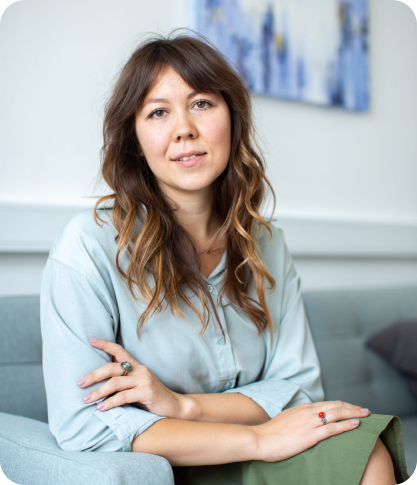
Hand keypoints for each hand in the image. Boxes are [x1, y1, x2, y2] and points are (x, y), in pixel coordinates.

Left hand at [77, 338, 192, 418]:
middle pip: (112, 367)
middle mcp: (140, 370)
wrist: (175, 407)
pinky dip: (110, 402)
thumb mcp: (137, 386)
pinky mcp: (147, 392)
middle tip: (79, 383)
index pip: (119, 351)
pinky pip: (124, 396)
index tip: (90, 340)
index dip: (105, 345)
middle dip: (94, 374)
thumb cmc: (152, 398)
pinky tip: (101, 408)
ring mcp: (144, 380)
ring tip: (86, 399)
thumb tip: (99, 384)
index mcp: (137, 366)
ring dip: (98, 391)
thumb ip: (124, 382)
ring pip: (115, 382)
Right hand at [251, 400, 370, 461]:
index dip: (343, 405)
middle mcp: (308, 411)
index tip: (353, 408)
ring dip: (354, 413)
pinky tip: (355, 425)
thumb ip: (299, 418)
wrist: (260, 439)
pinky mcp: (310, 435)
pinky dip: (346, 425)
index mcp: (303, 408)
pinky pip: (332, 428)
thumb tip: (306, 420)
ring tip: (366, 415)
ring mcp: (310, 422)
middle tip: (366, 410)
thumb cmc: (271, 433)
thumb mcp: (286, 419)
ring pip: (337, 413)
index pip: (328, 403)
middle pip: (336, 405)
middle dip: (352, 406)